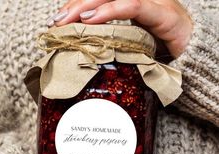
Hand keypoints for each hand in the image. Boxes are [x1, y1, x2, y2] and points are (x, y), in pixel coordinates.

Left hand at [47, 0, 192, 57]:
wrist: (192, 52)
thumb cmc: (160, 50)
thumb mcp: (129, 45)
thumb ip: (111, 42)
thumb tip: (87, 52)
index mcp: (128, 5)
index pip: (98, 0)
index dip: (76, 7)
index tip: (57, 22)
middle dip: (75, 6)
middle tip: (56, 23)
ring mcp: (151, 2)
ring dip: (87, 6)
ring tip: (67, 20)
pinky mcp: (162, 13)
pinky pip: (134, 6)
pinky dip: (112, 10)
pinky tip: (92, 19)